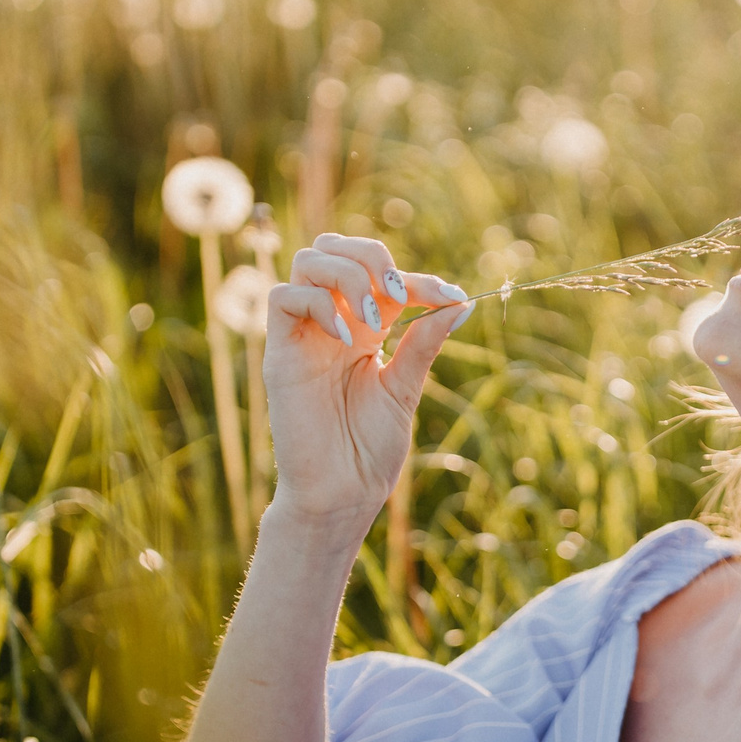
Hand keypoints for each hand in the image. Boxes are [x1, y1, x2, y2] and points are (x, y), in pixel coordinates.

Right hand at [261, 232, 471, 531]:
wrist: (341, 494)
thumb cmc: (368, 450)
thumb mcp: (404, 389)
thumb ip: (423, 344)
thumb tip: (460, 303)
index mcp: (363, 329)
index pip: (382, 277)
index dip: (418, 278)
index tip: (452, 298)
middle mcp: (331, 324)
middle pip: (335, 248)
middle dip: (372, 255)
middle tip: (400, 293)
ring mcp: (303, 335)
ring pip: (308, 260)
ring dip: (347, 273)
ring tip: (375, 317)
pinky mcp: (280, 353)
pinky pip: (283, 298)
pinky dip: (318, 303)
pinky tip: (346, 338)